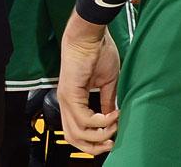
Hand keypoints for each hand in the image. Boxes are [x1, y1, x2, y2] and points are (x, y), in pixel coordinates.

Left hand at [57, 12, 120, 154]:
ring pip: (78, 133)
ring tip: (114, 124)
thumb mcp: (107, 82)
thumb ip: (107, 101)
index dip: (94, 141)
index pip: (76, 131)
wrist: (91, 34)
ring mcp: (66, 99)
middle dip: (94, 146)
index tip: (113, 137)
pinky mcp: (70, 93)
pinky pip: (83, 119)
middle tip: (112, 142)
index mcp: (73, 100)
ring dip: (100, 134)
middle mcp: (66, 102)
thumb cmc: (98, 51)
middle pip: (73, 138)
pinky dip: (100, 122)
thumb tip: (111, 118)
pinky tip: (111, 115)